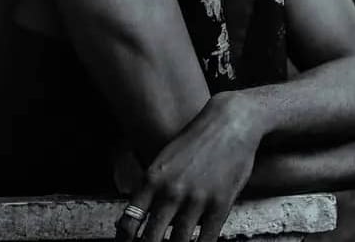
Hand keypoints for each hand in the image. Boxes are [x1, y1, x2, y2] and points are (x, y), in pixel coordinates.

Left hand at [116, 93, 263, 241]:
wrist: (229, 123)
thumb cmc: (195, 141)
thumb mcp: (165, 159)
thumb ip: (152, 186)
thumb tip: (138, 214)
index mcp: (152, 179)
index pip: (130, 221)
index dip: (125, 239)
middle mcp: (171, 191)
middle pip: (151, 238)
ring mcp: (196, 200)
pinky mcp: (220, 205)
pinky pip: (206, 239)